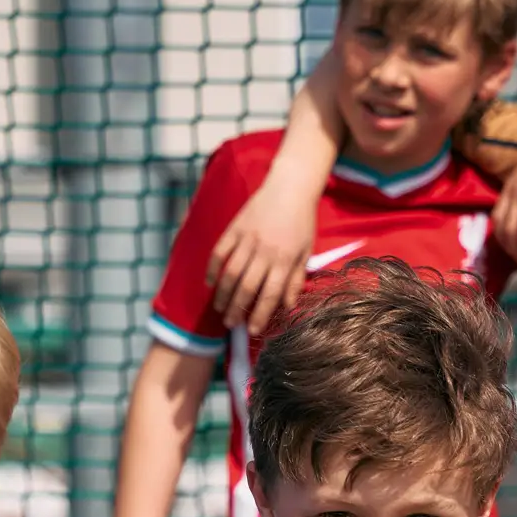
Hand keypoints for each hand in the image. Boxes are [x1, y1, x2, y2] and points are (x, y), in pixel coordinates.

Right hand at [207, 191, 317, 332]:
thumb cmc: (302, 220)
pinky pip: (219, 252)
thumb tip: (288, 305)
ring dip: (223, 294)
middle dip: (237, 310)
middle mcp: (265, 251)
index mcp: (285, 259)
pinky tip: (209, 283)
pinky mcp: (235, 228)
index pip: (270, 294)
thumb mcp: (306, 251)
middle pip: (247, 288)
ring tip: (219, 308)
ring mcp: (247, 239)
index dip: (260, 315)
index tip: (253, 330)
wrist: (290, 186)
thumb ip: (296, 279)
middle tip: (230, 324)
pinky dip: (212, 268)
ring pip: (230, 273)